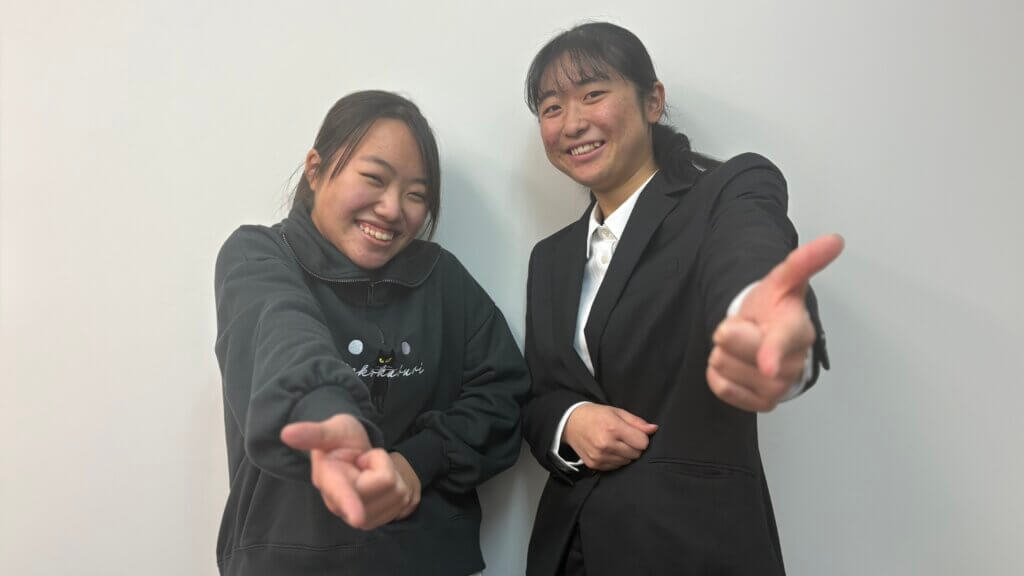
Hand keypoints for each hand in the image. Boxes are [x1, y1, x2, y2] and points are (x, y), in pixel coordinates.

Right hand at [280, 414, 420, 529]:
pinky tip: (381, 483)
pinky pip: (404, 501)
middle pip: (383, 482)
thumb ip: (313, 433)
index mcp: (328, 481)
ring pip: (397, 491)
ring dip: (392, 474)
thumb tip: (286, 433)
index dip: (350, 504)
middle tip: (365, 458)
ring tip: (372, 470)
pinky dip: (399, 486)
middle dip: (381, 463)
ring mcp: (360, 516)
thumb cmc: (339, 439)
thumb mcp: (330, 430)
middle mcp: (341, 505)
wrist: (351, 453)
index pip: (341, 493)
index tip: (357, 517)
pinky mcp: (378, 520)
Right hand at [563, 403, 657, 470]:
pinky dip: (616, 459)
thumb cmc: (595, 415)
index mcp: (613, 428)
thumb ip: (636, 422)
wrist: (570, 423)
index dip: (641, 438)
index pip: (642, 443)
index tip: (635, 433)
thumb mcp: (616, 412)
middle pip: (636, 454)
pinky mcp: (595, 465)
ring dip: (625, 454)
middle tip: (624, 437)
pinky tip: (608, 449)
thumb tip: (654, 429)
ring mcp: (599, 456)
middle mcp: (606, 444)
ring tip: (615, 443)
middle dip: (634, 446)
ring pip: (627, 462)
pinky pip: (616, 467)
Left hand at [708, 234, 843, 411]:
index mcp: (798, 331)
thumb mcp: (783, 280)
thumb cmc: (774, 308)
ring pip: (723, 365)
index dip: (771, 352)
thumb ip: (804, 262)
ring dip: (724, 353)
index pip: (781, 341)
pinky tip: (736, 365)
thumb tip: (835, 240)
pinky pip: (721, 387)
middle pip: (734, 347)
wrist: (767, 338)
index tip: (766, 364)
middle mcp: (792, 364)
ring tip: (743, 346)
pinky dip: (719, 374)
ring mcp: (778, 388)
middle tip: (748, 327)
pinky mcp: (761, 404)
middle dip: (730, 332)